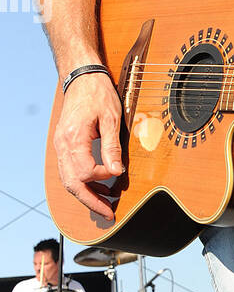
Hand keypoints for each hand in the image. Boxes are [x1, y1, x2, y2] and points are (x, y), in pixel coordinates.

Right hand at [53, 72, 123, 218]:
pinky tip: (98, 188)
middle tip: (108, 214)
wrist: (81, 77)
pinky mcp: (64, 145)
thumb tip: (115, 172)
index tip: (116, 174)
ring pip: (68, 180)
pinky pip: (69, 170)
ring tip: (105, 206)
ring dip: (86, 195)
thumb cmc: (98, 94)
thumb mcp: (111, 118)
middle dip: (90, 201)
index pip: (85, 172)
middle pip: (71, 183)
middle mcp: (62, 145)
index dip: (101, 178)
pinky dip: (82, 183)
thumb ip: (112, 147)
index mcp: (73, 139)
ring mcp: (61, 146)